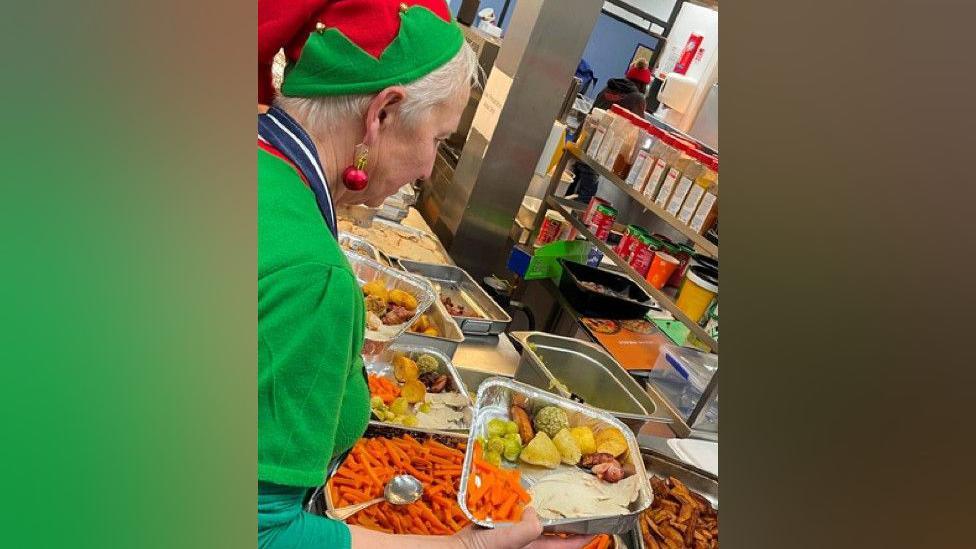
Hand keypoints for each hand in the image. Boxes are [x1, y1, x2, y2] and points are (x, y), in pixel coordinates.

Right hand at [454, 508, 592, 548]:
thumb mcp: (508, 540)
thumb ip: (527, 529)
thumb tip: (535, 513)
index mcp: (533, 548)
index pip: (565, 545)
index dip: (583, 538)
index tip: (598, 529)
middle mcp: (526, 543)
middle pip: (553, 533)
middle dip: (564, 521)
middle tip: (576, 506)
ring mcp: (513, 536)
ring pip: (534, 522)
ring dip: (541, 510)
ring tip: (550, 496)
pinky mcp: (499, 528)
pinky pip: (514, 515)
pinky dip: (517, 505)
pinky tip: (517, 494)